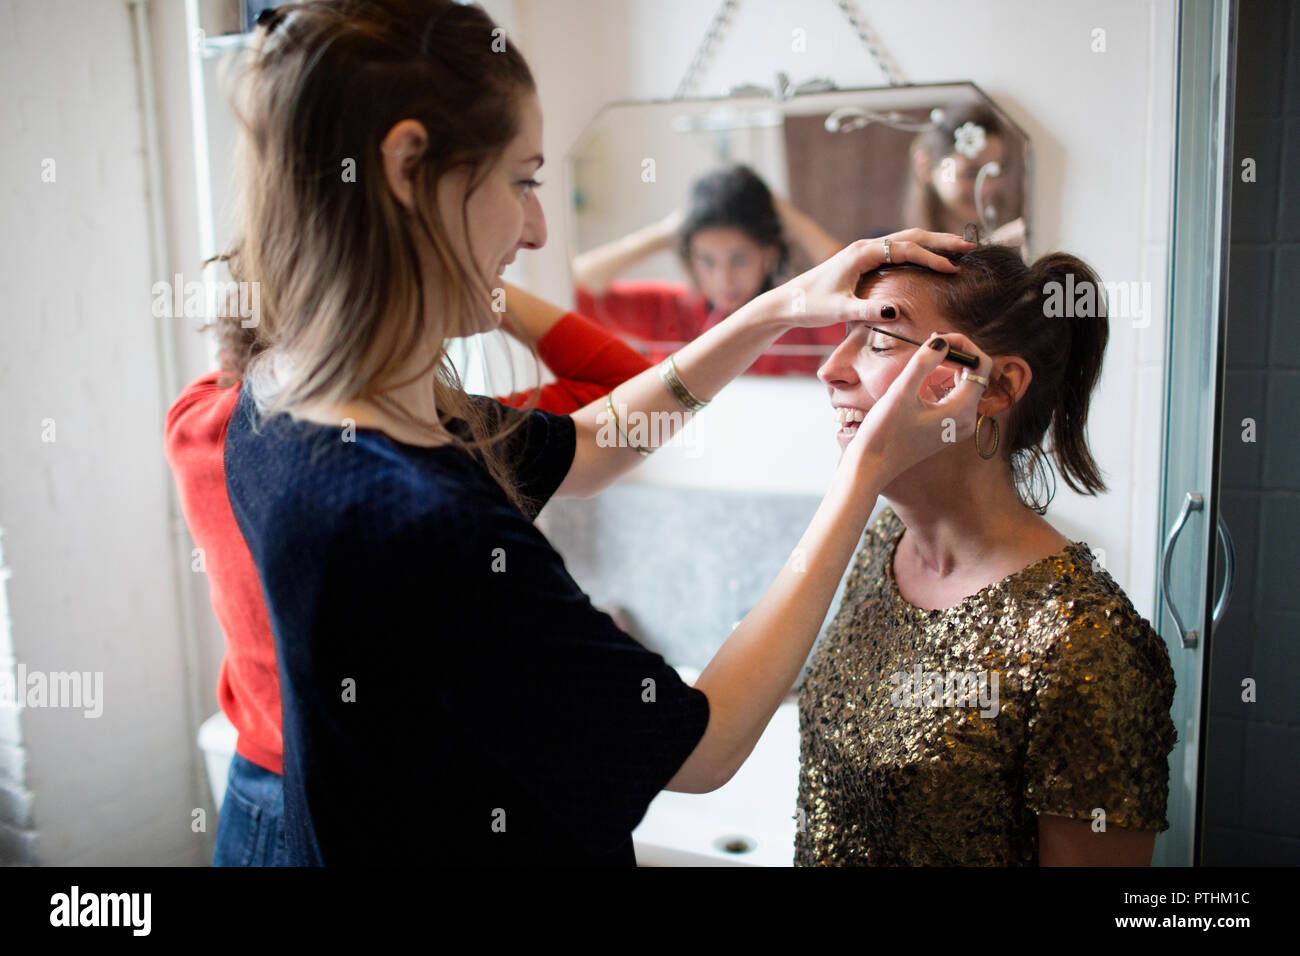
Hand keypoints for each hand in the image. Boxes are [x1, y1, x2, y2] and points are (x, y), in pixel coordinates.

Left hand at [764, 229, 976, 328]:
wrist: (786, 302)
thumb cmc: (810, 306)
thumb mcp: (839, 311)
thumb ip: (867, 312)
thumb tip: (896, 313)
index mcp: (861, 253)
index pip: (905, 249)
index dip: (931, 258)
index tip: (952, 268)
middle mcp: (864, 247)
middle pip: (911, 237)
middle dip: (941, 241)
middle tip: (969, 247)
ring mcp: (864, 252)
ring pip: (905, 240)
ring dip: (932, 243)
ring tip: (958, 249)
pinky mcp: (862, 261)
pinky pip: (897, 250)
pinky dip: (918, 251)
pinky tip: (931, 259)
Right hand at [842, 330, 992, 486]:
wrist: (871, 466)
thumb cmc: (884, 434)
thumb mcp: (901, 392)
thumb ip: (923, 363)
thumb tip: (941, 342)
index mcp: (962, 411)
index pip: (980, 366)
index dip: (964, 346)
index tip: (938, 339)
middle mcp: (966, 420)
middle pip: (975, 374)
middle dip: (957, 353)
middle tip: (930, 342)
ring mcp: (957, 426)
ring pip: (965, 385)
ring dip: (950, 366)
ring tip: (927, 353)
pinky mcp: (946, 428)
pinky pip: (954, 397)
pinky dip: (944, 381)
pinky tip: (924, 375)